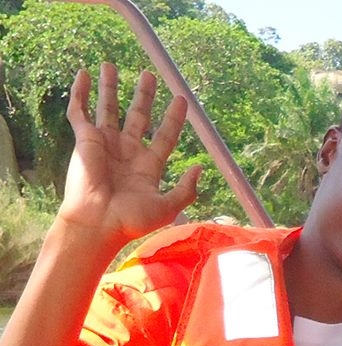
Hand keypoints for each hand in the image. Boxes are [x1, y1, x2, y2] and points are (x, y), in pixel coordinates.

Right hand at [60, 63, 200, 250]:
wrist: (98, 223)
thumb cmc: (131, 220)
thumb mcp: (168, 206)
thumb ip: (186, 189)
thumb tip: (199, 167)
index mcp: (148, 165)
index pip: (164, 135)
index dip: (173, 118)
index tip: (181, 99)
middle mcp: (127, 151)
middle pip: (138, 116)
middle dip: (143, 96)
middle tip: (149, 75)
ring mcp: (105, 144)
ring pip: (108, 108)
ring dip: (110, 87)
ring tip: (111, 65)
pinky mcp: (84, 140)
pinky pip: (80, 111)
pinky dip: (80, 92)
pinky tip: (84, 74)